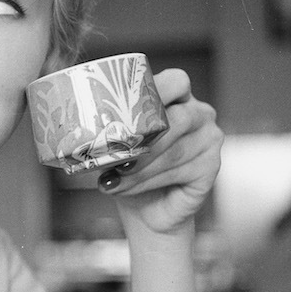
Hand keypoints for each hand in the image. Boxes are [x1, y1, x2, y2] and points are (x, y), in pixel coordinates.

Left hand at [99, 68, 222, 235]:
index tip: (125, 110)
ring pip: (173, 150)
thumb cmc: (129, 168)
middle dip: (142, 141)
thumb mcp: (115, 143)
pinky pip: (180, 172)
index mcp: (177, 98)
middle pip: (177, 118)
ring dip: (138, 168)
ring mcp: (210, 140)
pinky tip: (125, 188)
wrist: (146, 209)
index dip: (155, 90)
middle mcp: (200, 114)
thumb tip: (78, 127)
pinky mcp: (212, 168)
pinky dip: (146, 182)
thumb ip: (108, 128)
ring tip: (112, 178)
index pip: (176, 81)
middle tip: (114, 158)